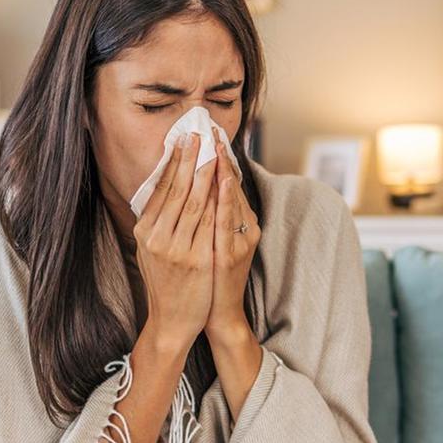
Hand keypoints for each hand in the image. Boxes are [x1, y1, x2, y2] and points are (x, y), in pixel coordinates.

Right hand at [132, 132, 218, 352]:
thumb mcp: (150, 251)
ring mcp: (177, 249)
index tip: (181, 140)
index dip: (172, 162)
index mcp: (145, 232)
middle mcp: (157, 238)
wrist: (172, 321)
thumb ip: (155, 223)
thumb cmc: (164, 283)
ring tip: (212, 149)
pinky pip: (210, 223)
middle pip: (176, 190)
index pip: (160, 189)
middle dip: (188, 159)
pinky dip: (217, 199)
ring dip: (205, 172)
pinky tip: (224, 181)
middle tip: (197, 133)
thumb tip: (161, 190)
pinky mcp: (197, 260)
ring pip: (194, 201)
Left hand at [207, 126, 260, 341]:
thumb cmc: (209, 276)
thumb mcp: (211, 241)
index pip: (230, 184)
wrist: (215, 314)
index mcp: (240, 223)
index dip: (222, 158)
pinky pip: (228, 220)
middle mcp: (245, 228)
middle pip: (233, 187)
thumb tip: (197, 186)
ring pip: (232, 200)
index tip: (211, 133)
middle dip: (222, 156)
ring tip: (218, 146)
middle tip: (213, 129)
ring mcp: (241, 241)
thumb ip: (210, 215)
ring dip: (225, 170)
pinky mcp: (233, 254)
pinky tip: (222, 180)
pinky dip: (226, 198)